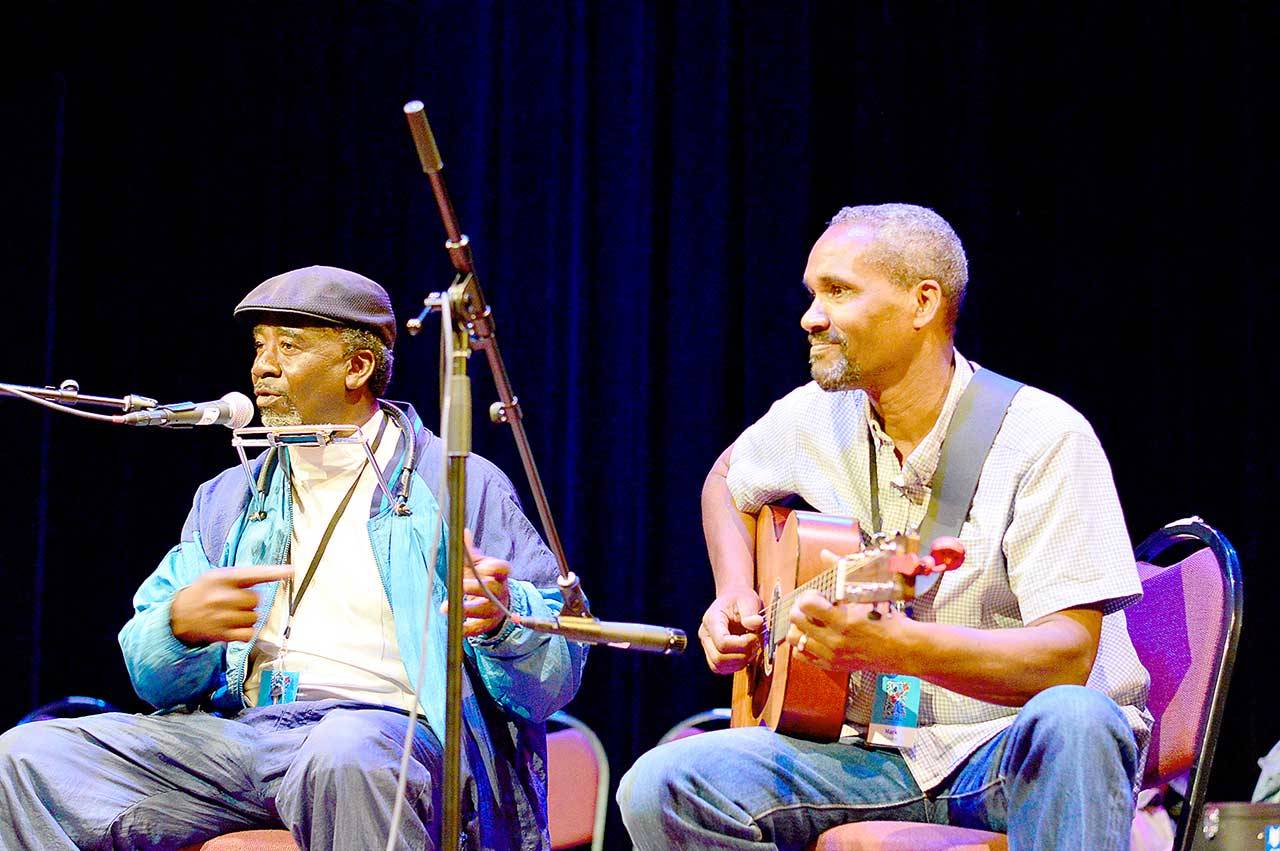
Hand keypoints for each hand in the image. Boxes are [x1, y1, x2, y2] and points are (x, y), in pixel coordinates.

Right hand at [170, 564, 293, 644]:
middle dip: (252, 601)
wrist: (178, 615)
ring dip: (250, 617)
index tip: (290, 571)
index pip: (252, 574)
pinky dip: (248, 631)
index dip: (273, 573)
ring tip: (234, 614)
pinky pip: (249, 633)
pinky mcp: (222, 634)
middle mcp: (221, 597)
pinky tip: (237, 626)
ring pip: (255, 617)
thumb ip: (242, 576)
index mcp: (222, 578)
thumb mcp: (217, 577)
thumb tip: (276, 573)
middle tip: (237, 602)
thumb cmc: (203, 592)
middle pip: (257, 599)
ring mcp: (221, 617)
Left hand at [440, 529, 510, 637]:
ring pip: (485, 610)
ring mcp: (495, 609)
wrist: (498, 605)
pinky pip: (478, 629)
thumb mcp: (478, 566)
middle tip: (458, 587)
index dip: (493, 567)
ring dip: (466, 609)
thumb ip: (469, 553)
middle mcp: (500, 592)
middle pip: (491, 588)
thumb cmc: (484, 580)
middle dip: (473, 587)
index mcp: (499, 575)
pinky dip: (466, 629)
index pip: (503, 568)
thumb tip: (462, 532)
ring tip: (444, 608)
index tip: (482, 567)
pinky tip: (454, 627)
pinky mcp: (488, 625)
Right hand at [698, 588, 764, 673]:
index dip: (742, 645)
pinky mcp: (713, 654)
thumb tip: (756, 623)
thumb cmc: (740, 599)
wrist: (733, 600)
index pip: (722, 642)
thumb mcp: (748, 600)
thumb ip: (751, 612)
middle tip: (755, 644)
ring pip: (719, 667)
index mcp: (711, 620)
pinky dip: (736, 665)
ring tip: (752, 649)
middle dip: (742, 655)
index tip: (754, 637)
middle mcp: (705, 635)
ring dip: (740, 662)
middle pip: (719, 658)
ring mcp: (707, 646)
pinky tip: (746, 654)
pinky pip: (721, 669)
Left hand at [784, 548, 900, 671]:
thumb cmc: (885, 619)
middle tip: (811, 605)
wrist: (900, 647)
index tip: (817, 594)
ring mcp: (831, 655)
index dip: (809, 595)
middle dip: (800, 607)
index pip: (807, 604)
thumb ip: (842, 572)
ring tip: (810, 620)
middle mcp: (835, 640)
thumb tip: (825, 554)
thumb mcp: (866, 593)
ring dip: (799, 626)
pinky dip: (803, 644)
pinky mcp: (831, 665)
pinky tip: (813, 635)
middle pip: (796, 619)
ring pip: (795, 638)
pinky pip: (802, 656)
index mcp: (844, 620)